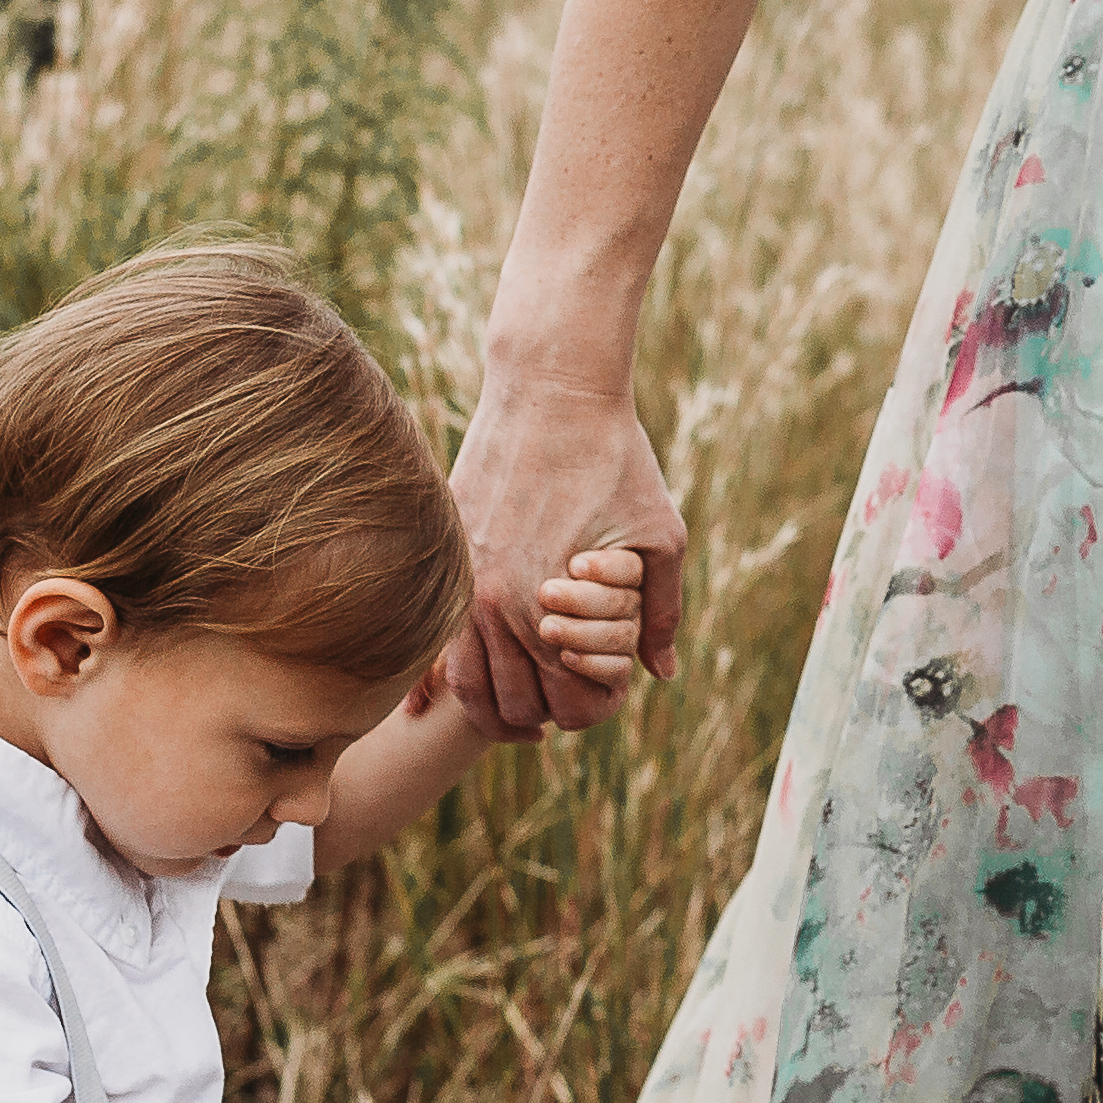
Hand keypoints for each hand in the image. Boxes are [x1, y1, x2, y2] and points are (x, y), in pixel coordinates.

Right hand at [446, 364, 685, 737]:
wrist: (552, 390)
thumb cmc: (617, 459)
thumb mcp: (662, 537)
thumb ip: (660, 613)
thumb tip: (661, 674)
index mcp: (547, 608)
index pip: (567, 703)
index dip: (596, 709)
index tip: (611, 694)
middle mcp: (493, 605)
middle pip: (516, 706)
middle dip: (552, 712)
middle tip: (575, 699)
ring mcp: (462, 581)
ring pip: (467, 687)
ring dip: (502, 708)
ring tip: (531, 711)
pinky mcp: (446, 555)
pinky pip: (441, 642)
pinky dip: (462, 675)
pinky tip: (491, 677)